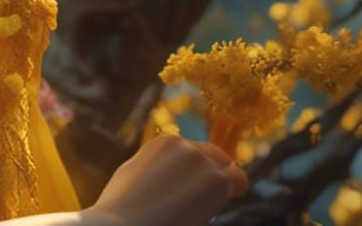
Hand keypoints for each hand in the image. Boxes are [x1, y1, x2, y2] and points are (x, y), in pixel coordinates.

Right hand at [84, 132, 248, 225]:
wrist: (122, 225)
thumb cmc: (122, 208)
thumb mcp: (135, 174)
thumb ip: (157, 166)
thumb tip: (170, 173)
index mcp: (164, 143)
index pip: (196, 152)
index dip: (200, 172)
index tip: (196, 189)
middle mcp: (184, 146)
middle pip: (217, 157)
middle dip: (217, 175)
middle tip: (207, 201)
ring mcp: (202, 161)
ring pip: (231, 171)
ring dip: (223, 188)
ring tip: (202, 208)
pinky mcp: (217, 181)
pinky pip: (239, 183)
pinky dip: (235, 193)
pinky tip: (213, 209)